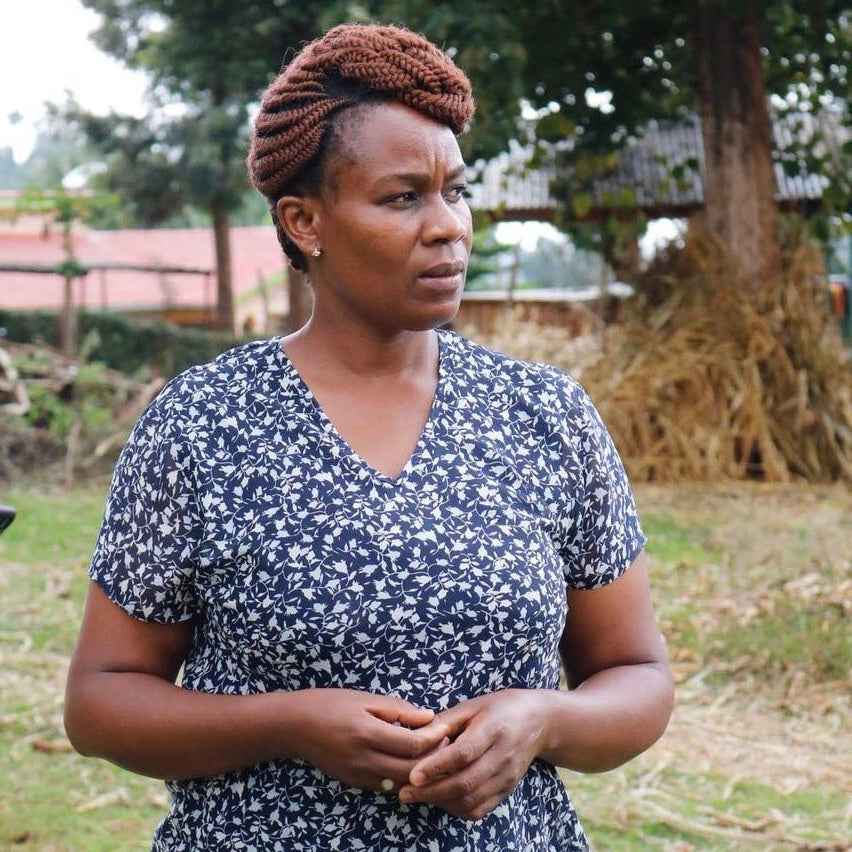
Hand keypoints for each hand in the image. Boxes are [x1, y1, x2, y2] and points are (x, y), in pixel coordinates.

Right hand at [287, 689, 448, 792]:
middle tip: (444, 743)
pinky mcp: (355, 783)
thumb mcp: (365, 699)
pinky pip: (387, 786)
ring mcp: (358, 775)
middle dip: (433, 758)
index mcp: (367, 733)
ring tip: (431, 753)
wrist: (295, 726)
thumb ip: (399, 709)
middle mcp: (363, 759)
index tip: (445, 727)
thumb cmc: (331, 704)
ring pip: (401, 783)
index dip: (434, 737)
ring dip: (420, 771)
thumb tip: (429, 717)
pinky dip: (403, 777)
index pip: (412, 745)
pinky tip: (409, 762)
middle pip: (411, 770)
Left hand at [398, 689, 550, 820]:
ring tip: (416, 795)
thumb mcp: (473, 705)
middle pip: (466, 782)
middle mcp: (503, 756)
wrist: (540, 721)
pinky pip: (480, 809)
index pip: (464, 753)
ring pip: (471, 800)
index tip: (413, 774)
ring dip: (441, 802)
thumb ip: (445, 721)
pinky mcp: (507, 790)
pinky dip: (456, 809)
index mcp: (493, 728)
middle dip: (432, 791)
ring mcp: (507, 777)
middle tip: (404, 791)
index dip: (437, 766)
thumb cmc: (499, 708)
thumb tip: (415, 737)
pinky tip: (439, 799)